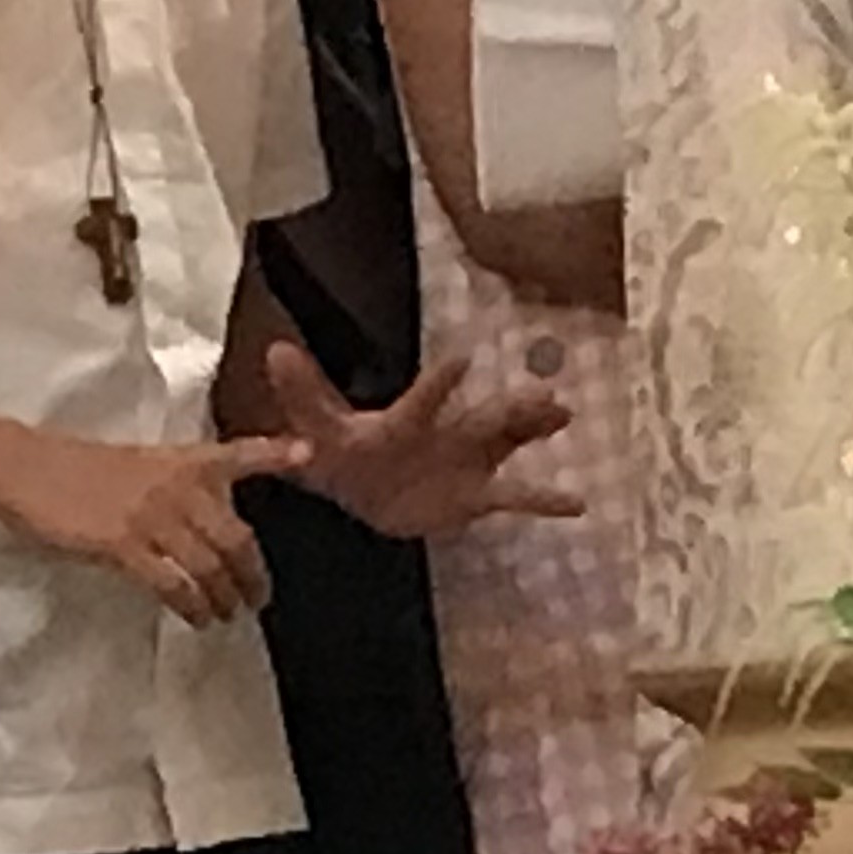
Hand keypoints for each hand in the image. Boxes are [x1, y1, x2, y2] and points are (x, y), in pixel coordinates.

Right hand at [0, 428, 306, 625]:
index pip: (238, 454)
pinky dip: (191, 607)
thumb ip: (177, 486)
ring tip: (225, 615)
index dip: (276, 454)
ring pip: (210, 566)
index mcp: (181, 460)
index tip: (309, 452)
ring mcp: (153, 515)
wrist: (27, 469)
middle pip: (237, 537)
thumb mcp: (138, 465)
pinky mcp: (126, 543)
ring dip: (224, 598)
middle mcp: (177, 485)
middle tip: (258, 599)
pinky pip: (173, 584)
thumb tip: (207, 524)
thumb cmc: (76, 469)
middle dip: (253, 575)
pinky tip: (195, 618)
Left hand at [270, 346, 581, 538]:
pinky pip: (514, 496)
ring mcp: (466, 461)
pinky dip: (545, 500)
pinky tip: (578, 503)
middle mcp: (444, 433)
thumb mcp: (317, 429)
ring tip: (564, 415)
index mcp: (406, 420)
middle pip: (482, 419)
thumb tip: (274, 351)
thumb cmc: (339, 452)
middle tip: (548, 395)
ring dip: (535, 430)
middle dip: (513, 410)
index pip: (424, 400)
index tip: (464, 360)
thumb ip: (302, 395)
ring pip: (507, 442)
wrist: (359, 490)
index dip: (441, 383)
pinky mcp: (475, 494)